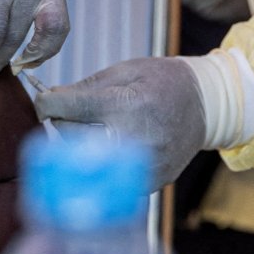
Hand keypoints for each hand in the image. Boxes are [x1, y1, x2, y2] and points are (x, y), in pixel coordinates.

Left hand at [33, 57, 205, 186]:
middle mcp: (135, 140)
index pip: (65, 109)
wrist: (208, 105)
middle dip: (64, 123)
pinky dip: (104, 164)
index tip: (45, 100)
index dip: (47, 102)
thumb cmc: (163, 81)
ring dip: (80, 147)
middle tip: (70, 113)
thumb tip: (46, 101)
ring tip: (92, 130)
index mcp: (127, 105)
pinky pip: (110, 178)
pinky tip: (113, 148)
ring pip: (86, 164)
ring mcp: (144, 167)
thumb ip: (85, 87)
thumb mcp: (125, 71)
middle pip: (70, 138)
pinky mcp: (151, 183)